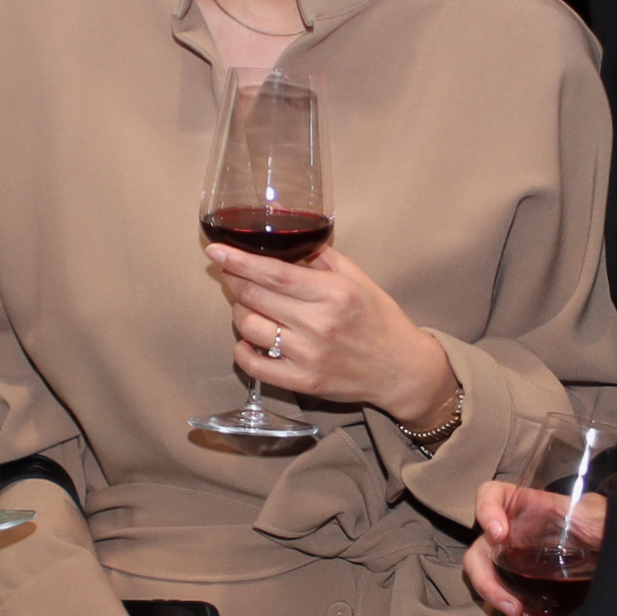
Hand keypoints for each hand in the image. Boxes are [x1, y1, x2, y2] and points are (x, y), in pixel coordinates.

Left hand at [206, 242, 456, 429]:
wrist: (401, 370)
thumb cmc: (380, 320)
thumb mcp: (359, 279)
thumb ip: (321, 256)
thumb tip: (289, 233)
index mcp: (333, 293)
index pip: (274, 273)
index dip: (239, 260)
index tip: (215, 249)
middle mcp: (318, 324)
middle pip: (254, 297)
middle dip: (234, 280)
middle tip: (231, 273)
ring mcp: (308, 356)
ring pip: (249, 327)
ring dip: (239, 312)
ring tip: (247, 306)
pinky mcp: (303, 382)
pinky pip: (254, 365)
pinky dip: (243, 349)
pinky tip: (250, 339)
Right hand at [465, 480, 609, 615]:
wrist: (611, 551)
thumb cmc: (601, 526)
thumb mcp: (598, 515)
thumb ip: (595, 516)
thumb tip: (599, 523)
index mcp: (527, 507)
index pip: (491, 496)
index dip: (486, 510)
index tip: (499, 534)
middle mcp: (513, 533)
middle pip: (479, 549)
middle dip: (485, 578)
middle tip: (509, 597)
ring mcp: (514, 560)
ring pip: (487, 577)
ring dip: (496, 598)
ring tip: (521, 614)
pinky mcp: (523, 584)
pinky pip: (507, 597)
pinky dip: (514, 611)